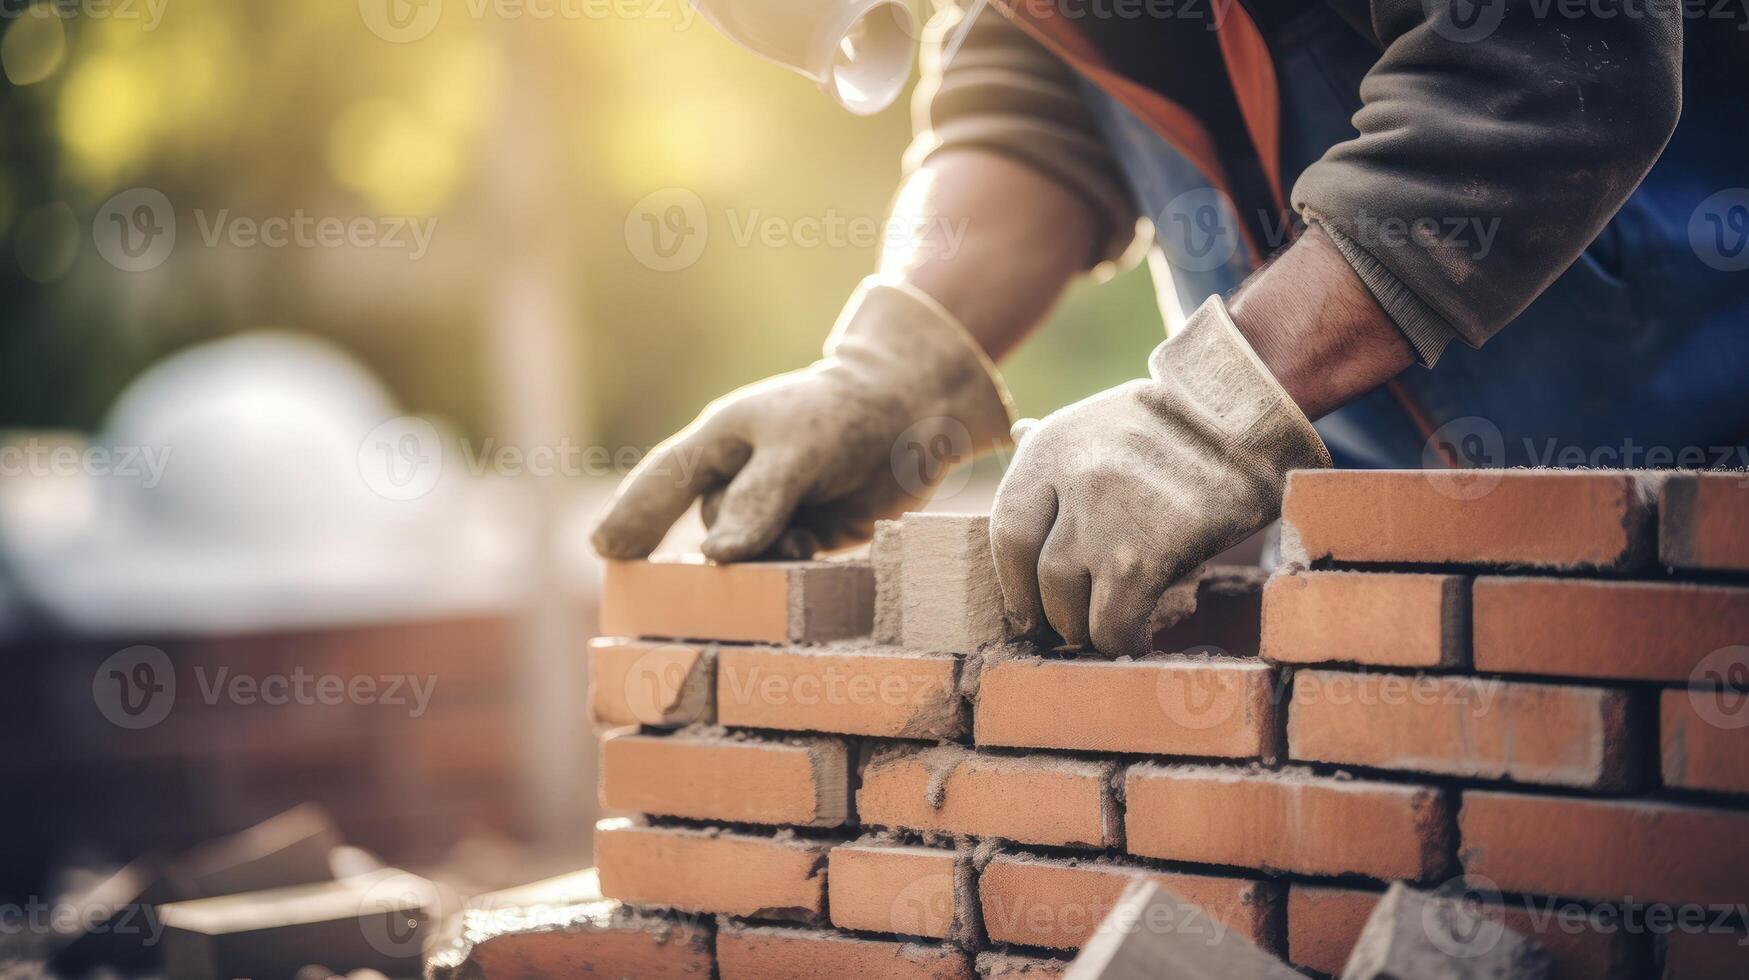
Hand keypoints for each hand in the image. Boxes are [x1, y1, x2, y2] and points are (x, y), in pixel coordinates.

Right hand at [592, 277, 1013, 561]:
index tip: (605, 552)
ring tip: (803, 542)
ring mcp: (770, 514)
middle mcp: (736, 482)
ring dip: (768, 568)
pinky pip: (784, 574)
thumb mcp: (798, 449)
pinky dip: (794, 577)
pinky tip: (816, 556)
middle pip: (710, 535)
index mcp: (718, 443)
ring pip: (747, 563)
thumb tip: (715, 558)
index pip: (660, 482)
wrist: (916, 415)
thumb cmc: (847, 415)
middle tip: (716, 581)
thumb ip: (758, 500)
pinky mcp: (806, 540)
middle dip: (719, 560)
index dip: (629, 518)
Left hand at [988, 295, 1330, 656]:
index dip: (1014, 582)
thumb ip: (1054, 442)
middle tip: (1072, 627)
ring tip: (1105, 630)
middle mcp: (1071, 480)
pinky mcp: (1149, 552)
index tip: (1030, 606)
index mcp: (1049, 447)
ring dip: (1086, 631)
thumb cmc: (1173, 426)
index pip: (1006, 533)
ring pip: (1069, 606)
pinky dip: (1120, 641)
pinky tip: (1135, 638)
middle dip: (1052, 613)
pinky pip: (1114, 622)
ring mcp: (1108, 516)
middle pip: (1037, 577)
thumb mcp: (1101, 417)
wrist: (1251, 421)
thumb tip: (1015, 432)